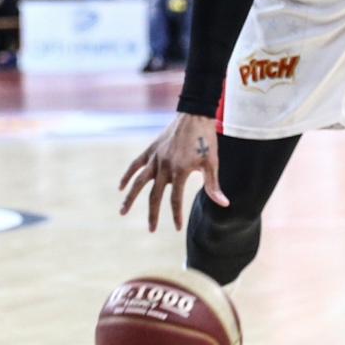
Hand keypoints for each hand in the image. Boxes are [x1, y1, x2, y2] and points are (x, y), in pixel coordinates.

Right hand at [119, 111, 226, 230]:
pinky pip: (135, 164)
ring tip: (122, 212)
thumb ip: (213, 185)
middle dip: (153, 214)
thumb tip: (224, 204)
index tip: (177, 228)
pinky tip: (120, 187)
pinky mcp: (150, 150)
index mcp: (180, 170)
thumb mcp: (212, 162)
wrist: (194, 114)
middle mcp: (164, 166)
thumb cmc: (206, 139)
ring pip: (138, 181)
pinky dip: (127, 175)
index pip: (176, 199)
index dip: (176, 215)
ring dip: (130, 198)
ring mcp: (155, 157)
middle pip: (155, 195)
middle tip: (151, 230)